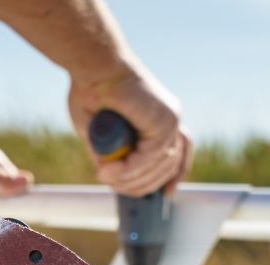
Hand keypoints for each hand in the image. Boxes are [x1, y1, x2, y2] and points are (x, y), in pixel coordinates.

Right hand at [68, 66, 192, 196]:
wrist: (93, 64)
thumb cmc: (90, 90)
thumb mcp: (101, 132)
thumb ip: (111, 154)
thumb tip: (112, 178)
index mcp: (161, 119)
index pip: (180, 156)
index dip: (172, 178)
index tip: (165, 196)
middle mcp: (170, 119)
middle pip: (170, 167)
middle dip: (143, 184)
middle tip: (113, 185)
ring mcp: (171, 119)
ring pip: (159, 167)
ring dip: (131, 178)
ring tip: (106, 176)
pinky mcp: (165, 120)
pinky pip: (151, 158)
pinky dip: (130, 169)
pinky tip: (111, 171)